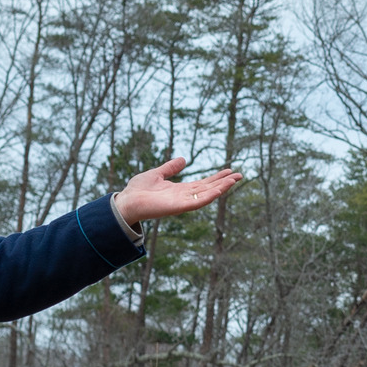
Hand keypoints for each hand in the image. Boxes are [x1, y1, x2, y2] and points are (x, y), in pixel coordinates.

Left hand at [113, 155, 243, 228]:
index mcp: (180, 190)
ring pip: (207, 195)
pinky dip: (210, 196)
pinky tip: (220, 189)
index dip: (216, 177)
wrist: (126, 201)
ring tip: (234, 180)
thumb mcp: (157, 174)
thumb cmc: (137, 190)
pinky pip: (198, 202)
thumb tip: (183, 159)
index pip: (203, 183)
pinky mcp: (179, 207)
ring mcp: (183, 203)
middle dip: (224, 182)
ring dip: (221, 188)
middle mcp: (184, 197)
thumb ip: (170, 168)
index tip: (229, 170)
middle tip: (240, 174)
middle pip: (209, 188)